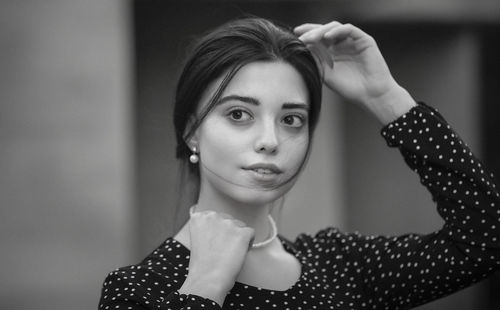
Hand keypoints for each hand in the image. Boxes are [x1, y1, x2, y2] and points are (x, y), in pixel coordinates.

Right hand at [179, 210, 254, 305]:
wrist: (208, 279)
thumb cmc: (203, 265)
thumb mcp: (199, 239)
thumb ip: (209, 228)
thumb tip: (223, 227)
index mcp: (200, 217)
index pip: (216, 217)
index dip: (218, 231)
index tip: (215, 242)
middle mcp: (213, 216)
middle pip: (229, 220)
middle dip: (229, 233)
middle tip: (223, 250)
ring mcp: (228, 223)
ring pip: (240, 226)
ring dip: (238, 238)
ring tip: (229, 253)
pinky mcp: (242, 232)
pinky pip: (251, 233)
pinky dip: (248, 243)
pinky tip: (239, 253)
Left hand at [294, 22, 415, 123]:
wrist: (370, 95)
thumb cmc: (349, 88)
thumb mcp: (326, 74)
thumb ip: (315, 61)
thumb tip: (300, 50)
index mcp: (332, 51)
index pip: (317, 38)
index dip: (306, 35)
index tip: (293, 37)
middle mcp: (342, 44)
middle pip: (324, 30)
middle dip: (311, 31)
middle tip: (300, 36)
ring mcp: (353, 41)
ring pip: (335, 27)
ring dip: (322, 30)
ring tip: (311, 38)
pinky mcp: (364, 40)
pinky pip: (349, 29)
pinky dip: (338, 31)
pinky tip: (328, 37)